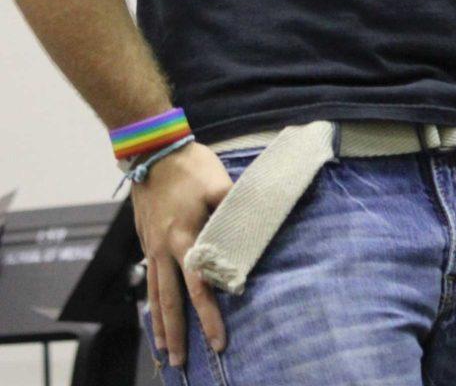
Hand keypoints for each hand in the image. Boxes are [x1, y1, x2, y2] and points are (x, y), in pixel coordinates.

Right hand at [131, 141, 232, 366]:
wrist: (151, 150)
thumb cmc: (189, 165)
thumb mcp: (218, 183)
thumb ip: (233, 209)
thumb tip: (251, 229)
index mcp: (185, 238)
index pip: (198, 287)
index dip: (209, 316)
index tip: (218, 341)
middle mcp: (164, 249)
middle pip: (170, 301)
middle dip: (177, 334)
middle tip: (181, 363)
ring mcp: (151, 246)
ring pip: (155, 293)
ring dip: (159, 323)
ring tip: (163, 348)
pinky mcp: (146, 240)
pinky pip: (148, 278)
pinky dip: (151, 300)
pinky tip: (153, 311)